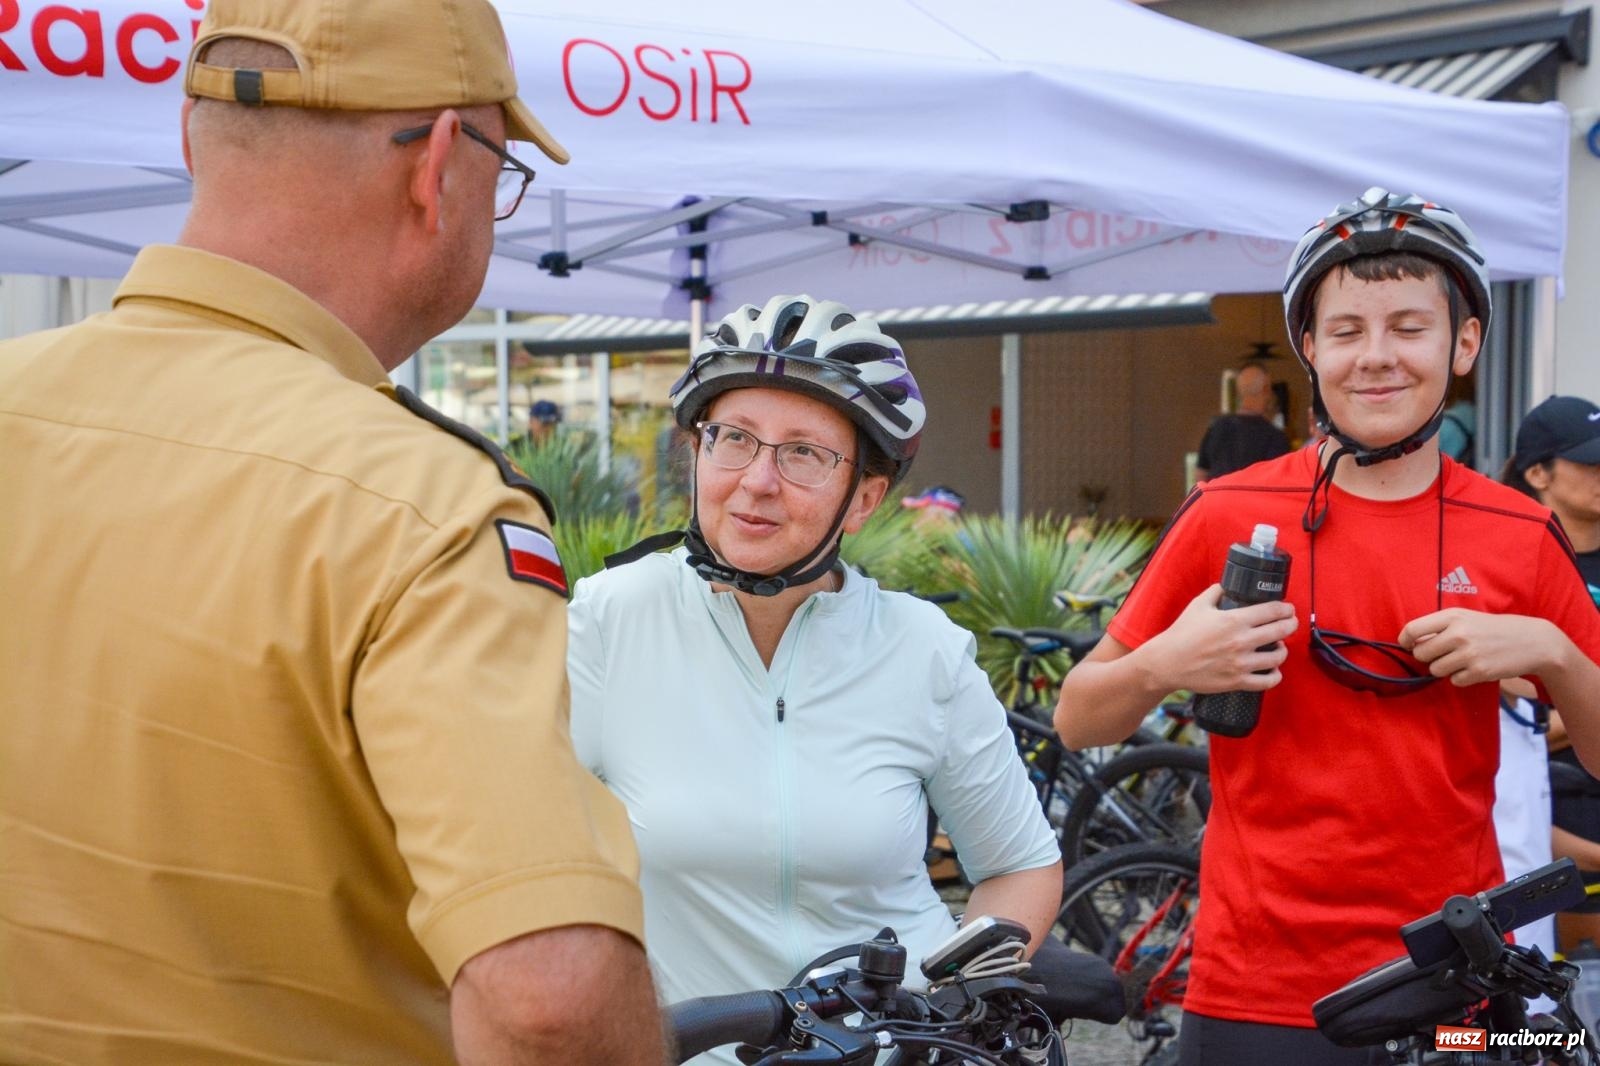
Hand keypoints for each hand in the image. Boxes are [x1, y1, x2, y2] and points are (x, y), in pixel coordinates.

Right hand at [1149, 584, 1297, 694]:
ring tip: (1280, 647)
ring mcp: (1241, 663)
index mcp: (1234, 620)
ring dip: (1283, 650)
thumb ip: (1216, 592)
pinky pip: (1267, 681)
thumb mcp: (1198, 605)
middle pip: (1281, 631)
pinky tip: (1274, 670)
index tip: (1288, 608)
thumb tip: (1227, 585)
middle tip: (1291, 622)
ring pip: (1278, 656)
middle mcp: (1241, 641)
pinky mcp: (1237, 681)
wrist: (1168, 662)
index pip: (1272, 611)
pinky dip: (1275, 675)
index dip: (1285, 608)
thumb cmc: (1181, 633)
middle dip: (1291, 624)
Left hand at [1399, 609, 1556, 686]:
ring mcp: (1468, 653)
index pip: (1412, 629)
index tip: (1407, 645)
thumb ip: (1438, 627)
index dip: (1404, 640)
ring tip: (1462, 660)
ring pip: (1435, 670)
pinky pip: (1454, 681)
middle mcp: (1458, 634)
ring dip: (1445, 668)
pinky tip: (1475, 668)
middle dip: (1429, 657)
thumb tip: (1411, 643)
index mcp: (1452, 616)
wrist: (1532, 641)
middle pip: (1420, 654)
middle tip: (1445, 653)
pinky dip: (1462, 678)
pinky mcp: (1479, 671)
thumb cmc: (1492, 628)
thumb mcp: (1465, 618)